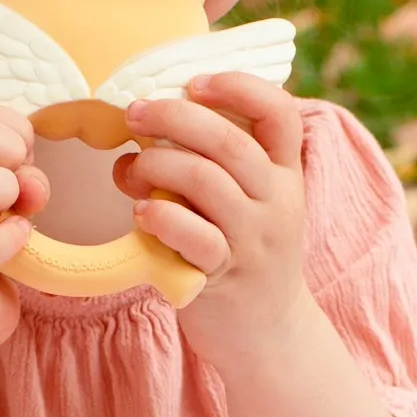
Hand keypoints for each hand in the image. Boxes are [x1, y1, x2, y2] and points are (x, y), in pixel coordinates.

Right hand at [0, 100, 48, 359]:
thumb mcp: (1, 203)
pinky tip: (17, 241)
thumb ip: (19, 180)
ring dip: (0, 191)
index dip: (4, 125)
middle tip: (20, 181)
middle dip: (3, 148)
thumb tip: (34, 182)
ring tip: (17, 212)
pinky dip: (6, 241)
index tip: (24, 154)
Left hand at [116, 73, 308, 365]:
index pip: (279, 113)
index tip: (195, 83)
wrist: (269, 334)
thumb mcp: (247, 204)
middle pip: (230, 142)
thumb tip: (143, 127)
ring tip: (131, 170)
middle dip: (175, 117)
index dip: (239, 87)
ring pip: (207, 182)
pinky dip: (160, 218)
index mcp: (285, 174)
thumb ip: (211, 164)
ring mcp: (253, 240)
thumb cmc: (243, 255)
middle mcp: (276, 202)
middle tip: (134, 112)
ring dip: (158, 166)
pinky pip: (193, 237)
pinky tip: (141, 214)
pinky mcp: (225, 276)